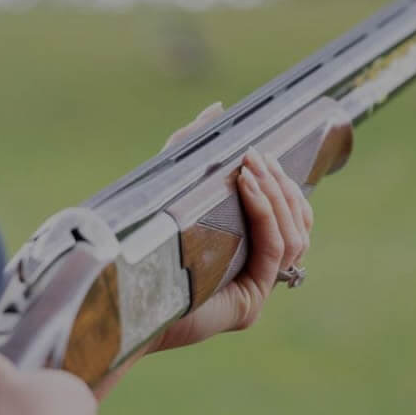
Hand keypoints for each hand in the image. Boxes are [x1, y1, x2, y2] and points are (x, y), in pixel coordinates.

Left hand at [156, 102, 313, 351]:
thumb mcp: (171, 185)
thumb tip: (218, 109)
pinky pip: (272, 252)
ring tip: (252, 167)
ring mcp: (255, 293)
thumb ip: (192, 148)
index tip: (264, 155)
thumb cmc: (141, 244)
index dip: (287, 187)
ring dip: (277, 196)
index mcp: (247, 254)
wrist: (117, 295)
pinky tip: (248, 187)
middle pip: (298, 226)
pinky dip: (266, 214)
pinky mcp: (247, 305)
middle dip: (282, 186)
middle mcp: (257, 277)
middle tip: (257, 155)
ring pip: (293, 238)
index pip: (292, 220)